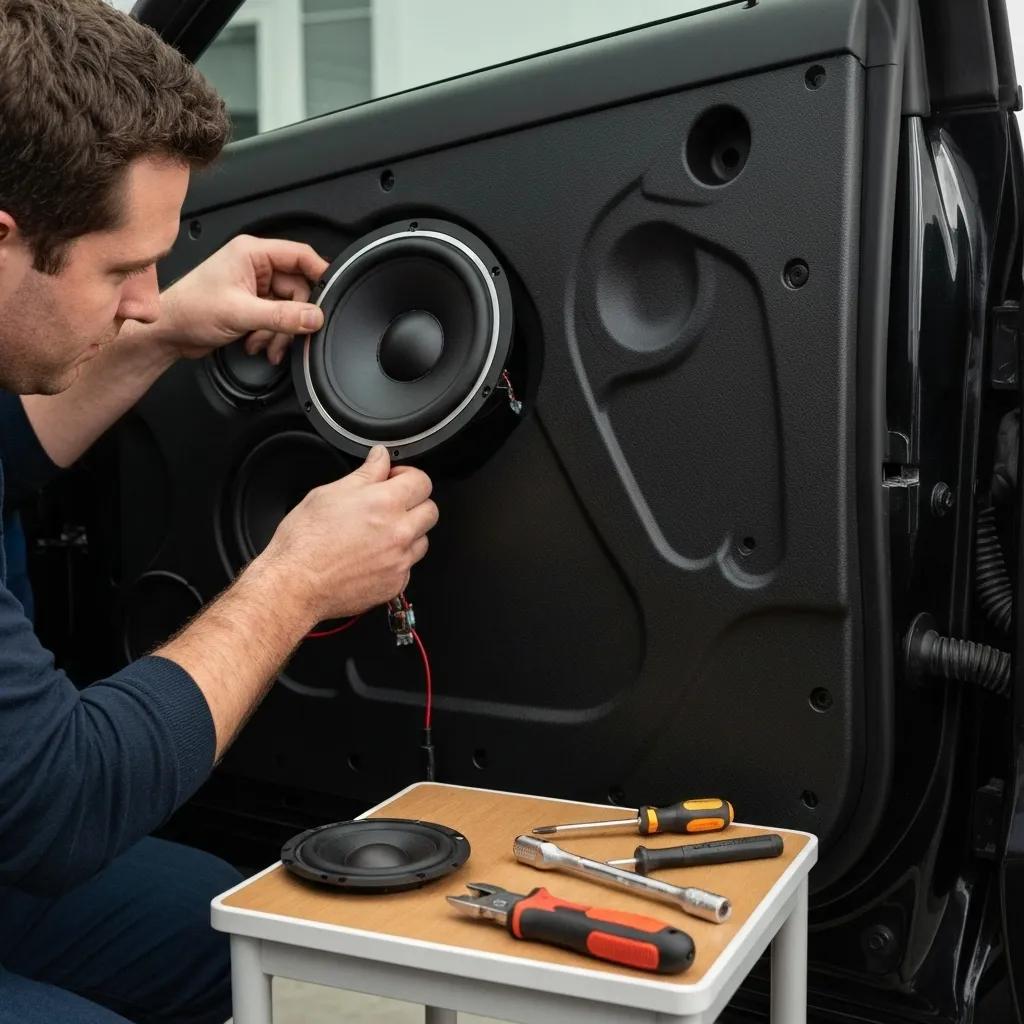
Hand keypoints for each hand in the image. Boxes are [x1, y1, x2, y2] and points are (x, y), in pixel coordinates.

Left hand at [157, 234, 328, 363]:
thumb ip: (282, 316)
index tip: (331, 294)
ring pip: (289, 309)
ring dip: (280, 332)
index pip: (300, 255)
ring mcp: (254, 287)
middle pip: (298, 289)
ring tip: (265, 344)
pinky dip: (271, 336)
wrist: (168, 332)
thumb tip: (313, 317)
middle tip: (287, 334)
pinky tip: (258, 344)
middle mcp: (254, 266)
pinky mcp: (252, 305)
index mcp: (251, 253)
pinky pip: (277, 320)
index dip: (319, 273)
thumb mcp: (241, 313)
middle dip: (292, 317)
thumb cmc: (189, 309)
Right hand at [259, 446, 438, 621]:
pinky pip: (408, 566)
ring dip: (408, 533)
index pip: (422, 481)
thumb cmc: (304, 541)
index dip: (407, 476)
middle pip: (430, 510)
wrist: (295, 584)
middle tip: (389, 506)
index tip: (394, 480)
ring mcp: (400, 560)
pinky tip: (372, 556)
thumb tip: (380, 457)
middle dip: (413, 504)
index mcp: (385, 503)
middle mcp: (399, 532)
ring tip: (378, 534)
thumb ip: (364, 474)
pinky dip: (396, 560)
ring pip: (422, 539)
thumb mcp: (329, 493)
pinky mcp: (396, 583)